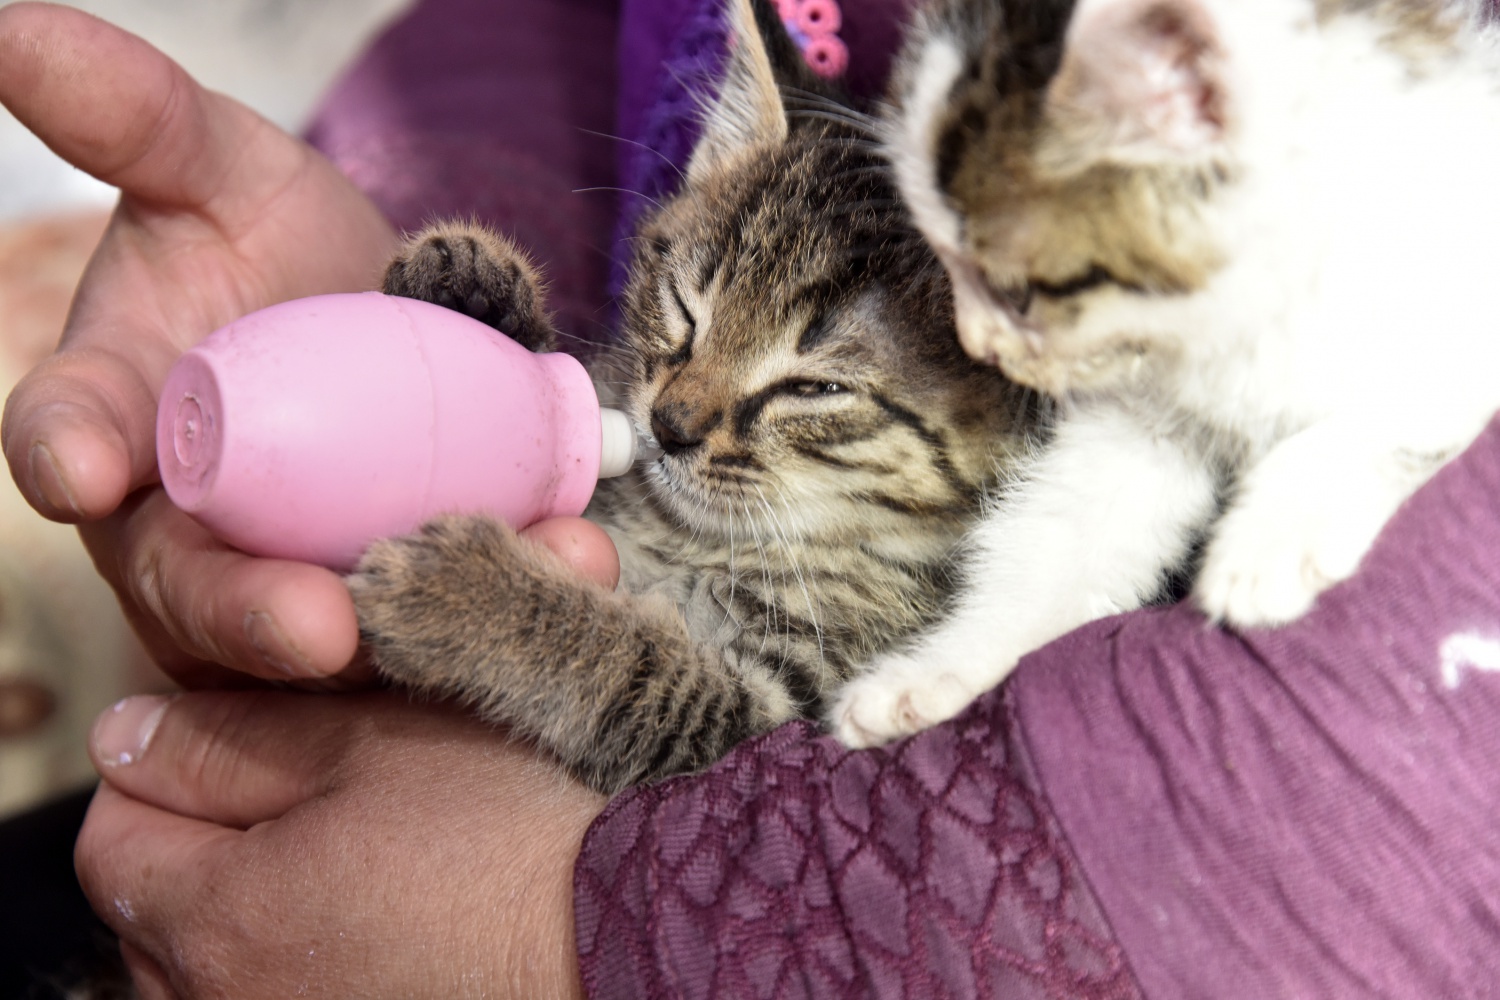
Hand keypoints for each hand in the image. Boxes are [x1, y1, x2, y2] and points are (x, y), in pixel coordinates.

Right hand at [0, 4, 620, 686]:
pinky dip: (505, 596)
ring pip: (320, 635)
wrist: (387, 314)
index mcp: (118, 419)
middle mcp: (184, 519)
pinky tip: (570, 559)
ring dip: (399, 627)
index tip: (81, 469)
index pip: (64, 436)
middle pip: (192, 585)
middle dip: (246, 611)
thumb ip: (130, 115)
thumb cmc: (271, 245)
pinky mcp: (391, 601)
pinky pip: (437, 619)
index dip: (65, 452)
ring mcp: (284, 576)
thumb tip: (8, 27)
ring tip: (484, 586)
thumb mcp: (216, 167)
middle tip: (317, 626)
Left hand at [76, 690, 605, 998]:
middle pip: (152, 909)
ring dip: (253, 901)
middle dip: (204, 838)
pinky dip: (303, 952)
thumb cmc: (513, 829)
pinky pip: (279, 994)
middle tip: (309, 787)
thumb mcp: (371, 748)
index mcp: (218, 922)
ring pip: (210, 967)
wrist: (633, 928)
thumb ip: (229, 741)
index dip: (169, 766)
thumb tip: (125, 737)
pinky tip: (382, 914)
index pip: (111, 834)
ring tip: (350, 853)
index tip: (246, 737)